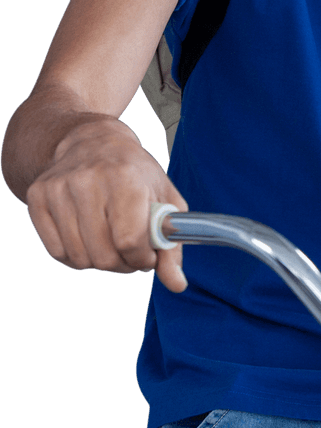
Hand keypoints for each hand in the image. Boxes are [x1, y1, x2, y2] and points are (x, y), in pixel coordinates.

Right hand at [25, 117, 188, 292]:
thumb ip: (172, 245)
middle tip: (131, 252)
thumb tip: (177, 285)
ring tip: (111, 241)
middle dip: (123, 264)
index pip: (130, 240)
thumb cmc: (135, 173)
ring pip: (79, 258)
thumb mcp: (164, 200)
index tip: (148, 254)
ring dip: (99, 260)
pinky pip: (56, 252)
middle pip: (103, 255)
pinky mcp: (37, 197)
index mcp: (125, 177)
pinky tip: (89, 237)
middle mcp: (88, 180)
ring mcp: (58, 188)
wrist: (93, 142)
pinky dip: (76, 256)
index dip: (142, 258)